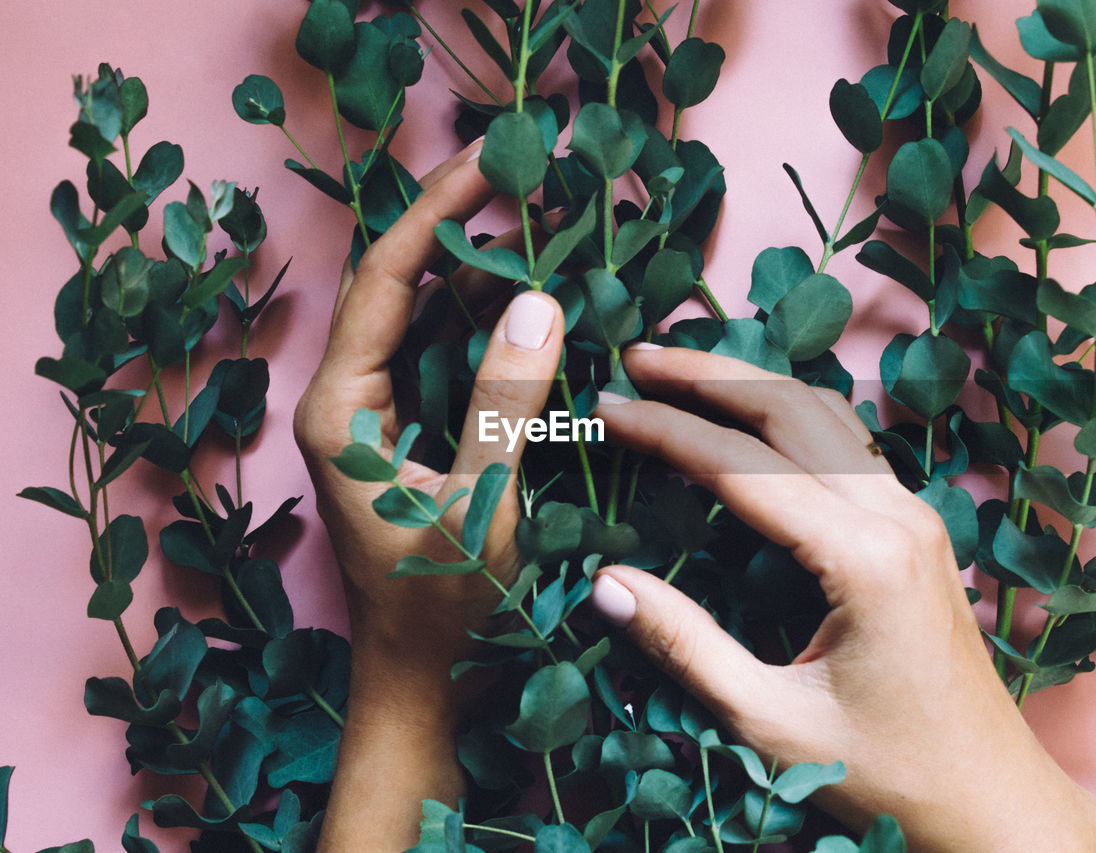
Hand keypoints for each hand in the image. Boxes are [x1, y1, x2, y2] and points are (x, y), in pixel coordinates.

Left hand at [293, 143, 565, 849]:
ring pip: (428, 319)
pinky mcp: (412, 434)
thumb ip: (504, 403)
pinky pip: (449, 360)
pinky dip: (492, 328)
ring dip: (484, 277)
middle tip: (535, 183)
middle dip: (464, 232)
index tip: (493, 161)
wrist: (421, 682)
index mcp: (342, 407)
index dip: (438, 213)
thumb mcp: (480, 504)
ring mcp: (380, 415)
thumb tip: (536, 302)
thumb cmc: (442, 608)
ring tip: (546, 230)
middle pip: (403, 286)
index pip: (386, 280)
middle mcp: (351, 398)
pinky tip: (539, 308)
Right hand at [590, 346, 1095, 852]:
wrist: (989, 799)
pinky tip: (745, 417)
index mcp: (865, 558)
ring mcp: (914, 514)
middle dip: (707, 376)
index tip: (606, 408)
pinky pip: (845, 442)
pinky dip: (785, 413)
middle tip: (634, 358)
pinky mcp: (914, 527)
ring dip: (748, 384)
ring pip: (823, 412)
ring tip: (678, 370)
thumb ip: (684, 647)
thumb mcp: (771, 722)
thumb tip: (603, 585)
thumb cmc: (885, 772)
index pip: (743, 467)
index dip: (666, 430)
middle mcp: (898, 516)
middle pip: (791, 408)